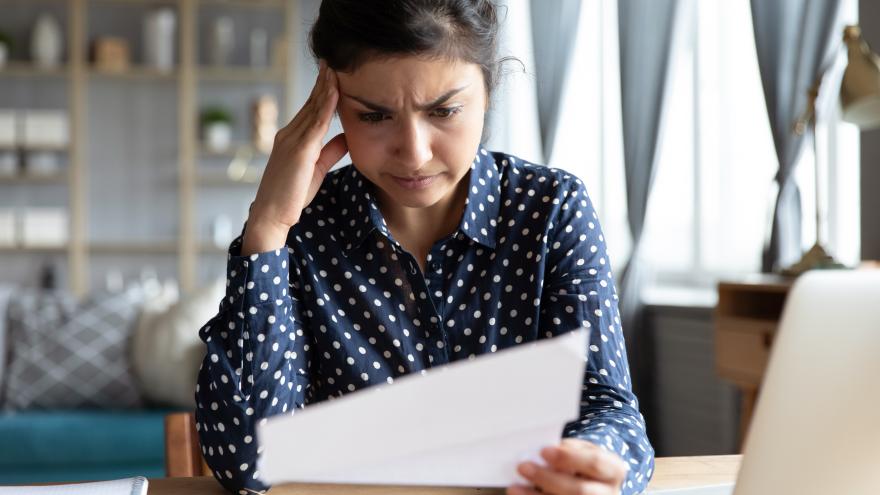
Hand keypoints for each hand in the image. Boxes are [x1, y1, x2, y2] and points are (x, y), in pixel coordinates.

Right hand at [250, 60, 347, 232]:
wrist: (272, 215)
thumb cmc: (292, 196)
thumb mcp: (316, 170)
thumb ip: (329, 152)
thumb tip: (346, 137)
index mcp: (291, 138)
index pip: (310, 110)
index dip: (322, 91)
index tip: (332, 75)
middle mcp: (288, 134)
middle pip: (311, 103)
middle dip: (323, 82)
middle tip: (333, 61)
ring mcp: (292, 140)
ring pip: (313, 108)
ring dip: (325, 86)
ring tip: (335, 67)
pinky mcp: (299, 149)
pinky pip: (316, 122)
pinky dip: (326, 104)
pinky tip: (335, 90)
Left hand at [509, 439, 627, 494]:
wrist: (593, 482)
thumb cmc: (582, 462)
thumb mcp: (582, 451)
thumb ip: (567, 452)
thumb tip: (539, 456)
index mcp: (614, 470)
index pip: (595, 463)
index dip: (569, 457)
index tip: (543, 450)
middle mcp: (610, 494)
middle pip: (580, 491)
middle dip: (548, 479)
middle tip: (523, 467)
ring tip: (514, 488)